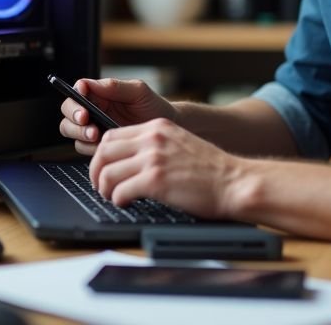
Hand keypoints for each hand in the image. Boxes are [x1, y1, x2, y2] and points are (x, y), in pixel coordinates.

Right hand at [58, 78, 176, 155]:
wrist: (169, 129)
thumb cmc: (153, 106)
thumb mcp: (138, 91)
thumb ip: (113, 87)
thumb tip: (86, 84)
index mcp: (99, 94)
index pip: (76, 93)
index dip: (74, 99)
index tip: (83, 106)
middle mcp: (93, 110)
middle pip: (68, 113)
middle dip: (74, 118)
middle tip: (87, 122)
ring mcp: (94, 128)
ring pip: (71, 131)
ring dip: (79, 133)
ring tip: (96, 135)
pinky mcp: (99, 146)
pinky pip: (84, 147)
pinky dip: (89, 148)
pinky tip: (102, 146)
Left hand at [89, 118, 243, 218]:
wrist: (234, 182)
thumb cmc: (212, 170)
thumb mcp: (180, 144)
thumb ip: (156, 145)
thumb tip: (129, 160)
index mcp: (157, 127)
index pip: (112, 135)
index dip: (102, 155)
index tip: (103, 169)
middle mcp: (153, 138)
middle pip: (103, 151)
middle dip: (96, 172)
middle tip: (101, 186)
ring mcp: (153, 158)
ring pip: (107, 172)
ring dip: (105, 188)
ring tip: (113, 197)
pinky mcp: (155, 180)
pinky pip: (120, 190)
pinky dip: (118, 199)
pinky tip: (126, 203)